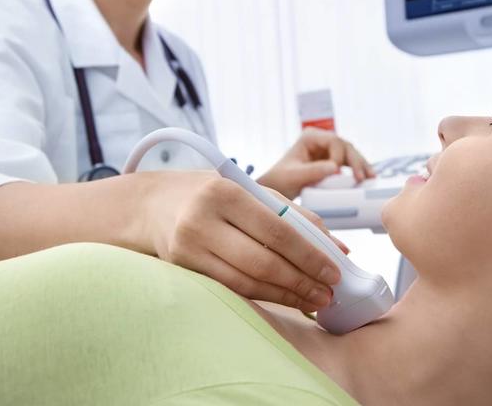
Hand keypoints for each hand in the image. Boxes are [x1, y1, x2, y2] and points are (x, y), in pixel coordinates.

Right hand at [140, 171, 348, 311]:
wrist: (153, 204)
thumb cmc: (213, 193)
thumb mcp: (251, 191)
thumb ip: (294, 215)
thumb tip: (338, 247)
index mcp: (226, 192)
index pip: (277, 231)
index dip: (309, 255)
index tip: (335, 271)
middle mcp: (203, 220)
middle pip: (263, 262)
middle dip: (301, 282)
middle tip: (328, 293)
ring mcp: (188, 247)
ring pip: (246, 282)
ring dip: (285, 296)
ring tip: (312, 300)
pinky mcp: (182, 268)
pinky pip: (230, 288)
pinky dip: (262, 296)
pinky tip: (284, 299)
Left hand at [257, 127, 375, 198]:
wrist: (276, 190)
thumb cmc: (280, 180)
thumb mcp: (293, 177)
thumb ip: (312, 172)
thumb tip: (335, 168)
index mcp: (310, 137)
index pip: (333, 141)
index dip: (339, 157)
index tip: (338, 175)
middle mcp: (321, 140)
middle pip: (345, 146)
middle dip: (355, 161)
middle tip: (361, 177)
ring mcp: (328, 151)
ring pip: (350, 154)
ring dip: (361, 165)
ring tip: (371, 178)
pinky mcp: (332, 162)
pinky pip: (349, 164)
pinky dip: (358, 171)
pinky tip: (367, 178)